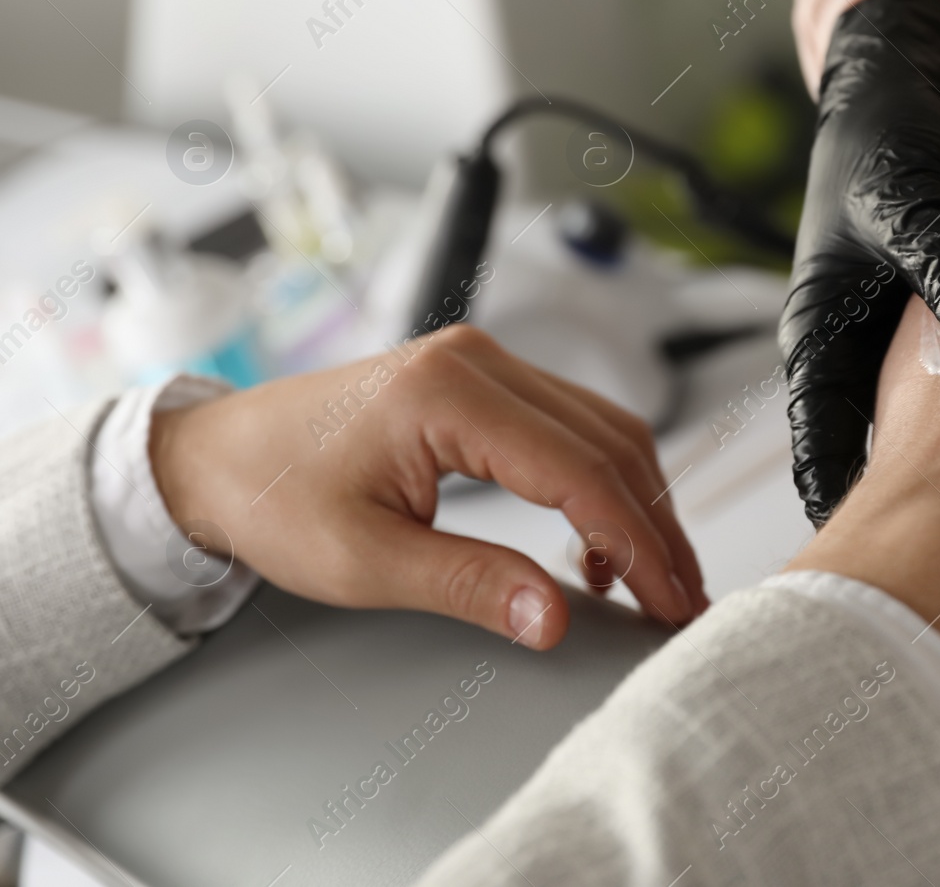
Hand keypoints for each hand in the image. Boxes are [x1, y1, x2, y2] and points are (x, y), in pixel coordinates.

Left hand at [148, 325, 706, 649]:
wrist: (216, 458)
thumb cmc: (273, 500)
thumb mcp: (366, 562)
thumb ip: (469, 585)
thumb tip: (556, 618)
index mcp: (448, 394)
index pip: (579, 470)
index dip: (636, 542)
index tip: (669, 600)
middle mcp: (477, 362)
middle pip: (609, 441)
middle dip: (655, 526)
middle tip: (682, 597)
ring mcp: (483, 364)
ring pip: (602, 428)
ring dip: (635, 502)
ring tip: (653, 579)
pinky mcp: (482, 381)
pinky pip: (570, 426)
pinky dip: (600, 483)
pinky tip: (594, 545)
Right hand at [780, 0, 939, 526]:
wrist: (915, 76)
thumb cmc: (881, 134)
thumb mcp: (905, 204)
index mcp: (829, 333)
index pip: (828, 440)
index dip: (858, 512)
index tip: (887, 572)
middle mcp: (874, 348)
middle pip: (897, 447)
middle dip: (939, 501)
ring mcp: (928, 341)